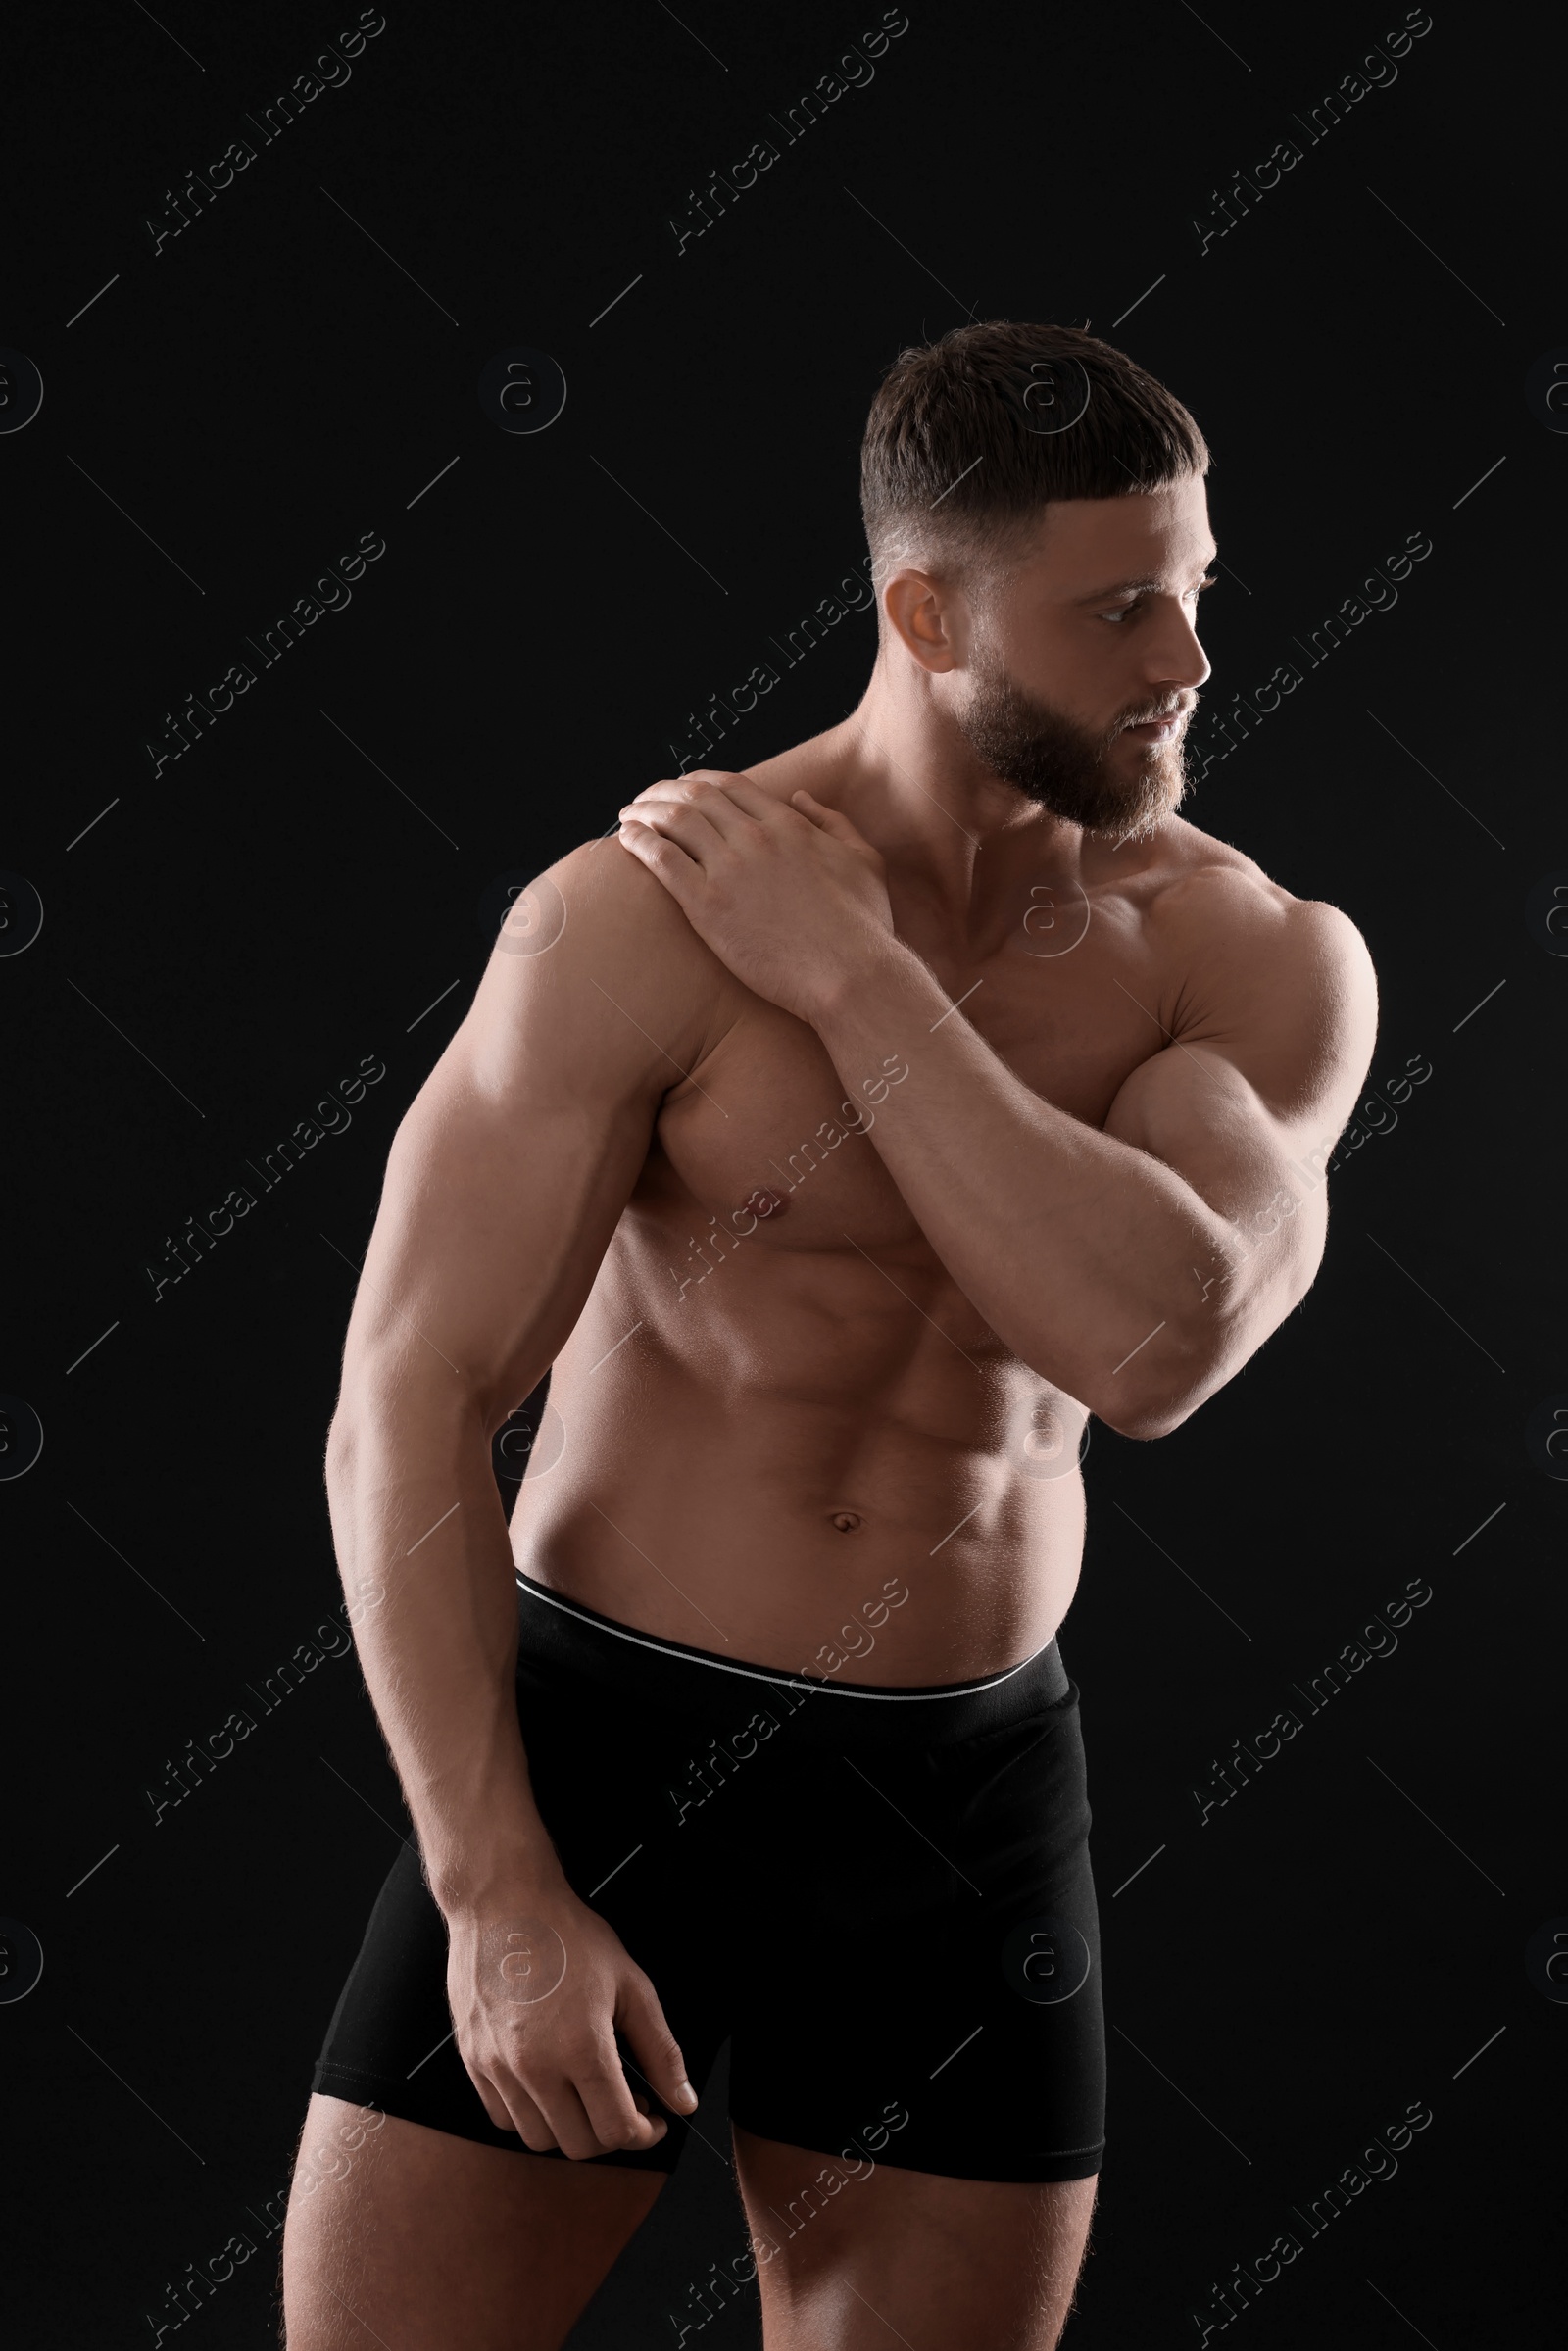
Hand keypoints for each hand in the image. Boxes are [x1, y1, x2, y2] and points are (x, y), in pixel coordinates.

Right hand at [444, 1876, 696, 2157]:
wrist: (504, 1902)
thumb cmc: (568, 1936)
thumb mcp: (631, 1985)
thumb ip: (661, 2050)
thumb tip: (683, 2101)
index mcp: (581, 2047)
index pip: (616, 2131)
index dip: (644, 2135)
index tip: (652, 2120)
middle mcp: (535, 2066)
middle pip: (579, 2144)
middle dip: (611, 2135)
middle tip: (624, 2103)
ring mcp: (498, 2067)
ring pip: (539, 2139)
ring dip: (570, 2128)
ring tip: (585, 2092)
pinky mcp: (473, 2061)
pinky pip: (504, 2118)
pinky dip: (531, 2115)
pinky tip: (549, 2083)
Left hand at [616, 769, 895, 1023]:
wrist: (850, 975)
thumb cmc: (863, 927)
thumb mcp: (864, 860)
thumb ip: (833, 822)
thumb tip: (800, 796)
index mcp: (788, 825)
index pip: (729, 785)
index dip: (697, 781)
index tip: (680, 789)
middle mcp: (755, 837)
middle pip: (695, 796)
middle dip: (662, 791)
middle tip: (643, 799)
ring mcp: (729, 869)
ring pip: (673, 821)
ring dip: (644, 811)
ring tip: (627, 815)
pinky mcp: (707, 906)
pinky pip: (661, 859)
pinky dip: (638, 841)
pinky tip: (626, 839)